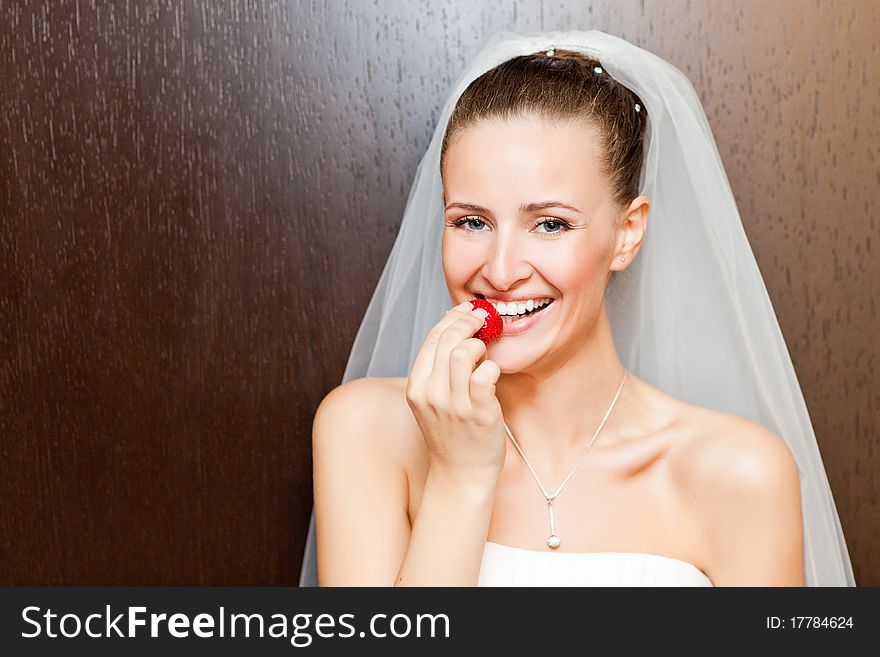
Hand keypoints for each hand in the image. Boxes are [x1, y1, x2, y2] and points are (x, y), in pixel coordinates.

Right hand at [405, 302, 505, 484]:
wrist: (461, 474)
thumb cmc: (453, 434)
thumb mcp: (434, 400)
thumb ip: (439, 369)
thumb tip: (456, 327)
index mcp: (417, 386)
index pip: (432, 338)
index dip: (453, 318)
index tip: (468, 310)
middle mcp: (431, 394)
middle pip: (447, 339)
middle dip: (470, 322)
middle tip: (485, 322)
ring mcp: (454, 404)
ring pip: (464, 352)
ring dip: (480, 345)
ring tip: (486, 355)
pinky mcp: (478, 413)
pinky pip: (486, 373)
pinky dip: (493, 366)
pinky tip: (494, 373)